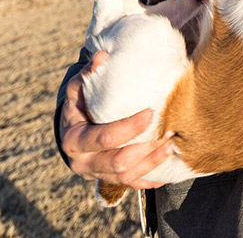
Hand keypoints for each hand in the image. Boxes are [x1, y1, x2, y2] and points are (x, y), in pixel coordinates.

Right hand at [59, 51, 173, 188]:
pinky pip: (133, 185)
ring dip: (152, 162)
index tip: (150, 114)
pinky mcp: (110, 180)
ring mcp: (97, 175)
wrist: (71, 132)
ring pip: (128, 177)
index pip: (104, 138)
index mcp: (74, 140)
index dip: (128, 128)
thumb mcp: (78, 89)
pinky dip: (152, 178)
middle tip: (168, 130)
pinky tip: (169, 166)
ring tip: (171, 146)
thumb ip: (89, 74)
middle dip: (145, 148)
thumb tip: (101, 57)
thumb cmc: (78, 106)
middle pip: (118, 163)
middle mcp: (84, 163)